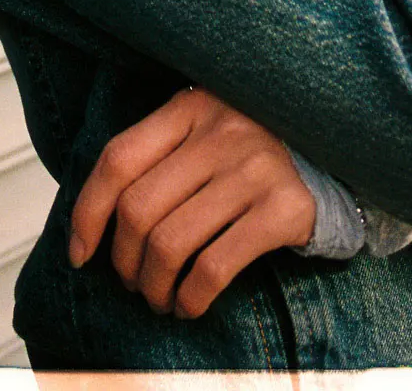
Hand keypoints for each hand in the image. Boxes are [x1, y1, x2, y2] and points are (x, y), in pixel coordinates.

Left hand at [68, 85, 316, 318]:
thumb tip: (89, 222)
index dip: (87, 212)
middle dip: (124, 262)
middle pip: (139, 209)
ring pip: (171, 243)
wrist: (331, 155)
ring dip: (155, 287)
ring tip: (159, 298)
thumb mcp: (200, 134)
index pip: (118, 159)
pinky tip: (190, 304)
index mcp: (190, 107)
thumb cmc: (245, 155)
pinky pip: (214, 267)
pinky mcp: (283, 207)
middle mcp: (221, 130)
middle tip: (133, 283)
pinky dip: (191, 297)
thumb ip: (155, 158)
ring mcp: (255, 167)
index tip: (80, 254)